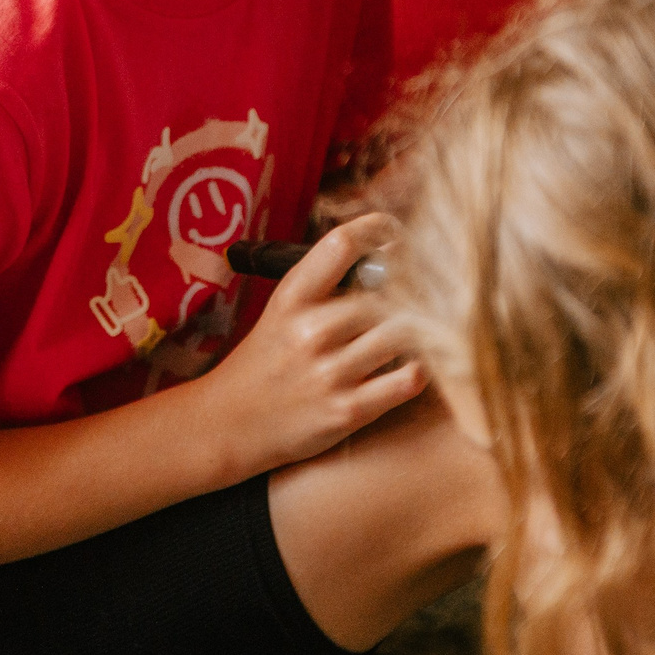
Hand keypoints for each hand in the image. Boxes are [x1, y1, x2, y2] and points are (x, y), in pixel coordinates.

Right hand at [195, 214, 424, 473]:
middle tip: (424, 289)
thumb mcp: (283, 310)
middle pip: (385, 291)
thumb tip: (388, 253)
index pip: (342, 245)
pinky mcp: (348, 411)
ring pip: (403, 332)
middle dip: (411, 289)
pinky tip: (414, 363)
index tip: (395, 236)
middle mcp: (311, 331)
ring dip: (419, 329)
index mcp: (293, 297)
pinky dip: (420, 368)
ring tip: (420, 327)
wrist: (231, 423)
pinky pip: (406, 380)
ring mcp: (330, 372)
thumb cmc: (267, 360)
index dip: (379, 231)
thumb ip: (327, 283)